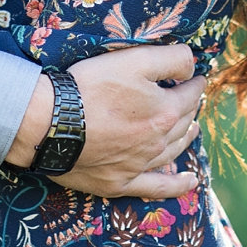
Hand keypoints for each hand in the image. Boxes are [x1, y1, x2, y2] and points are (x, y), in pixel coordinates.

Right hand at [5, 43, 205, 199]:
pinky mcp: (122, 181)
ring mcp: (140, 163)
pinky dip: (177, 185)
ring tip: (193, 129)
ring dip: (186, 138)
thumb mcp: (132, 60)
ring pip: (174, 150)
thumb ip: (169, 60)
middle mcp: (158, 140)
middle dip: (190, 108)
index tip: (196, 77)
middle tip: (191, 99)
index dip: (195, 83)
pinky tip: (190, 182)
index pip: (189, 95)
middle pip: (183, 122)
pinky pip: (158, 186)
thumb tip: (192, 69)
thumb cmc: (89, 87)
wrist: (51, 123)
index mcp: (165, 111)